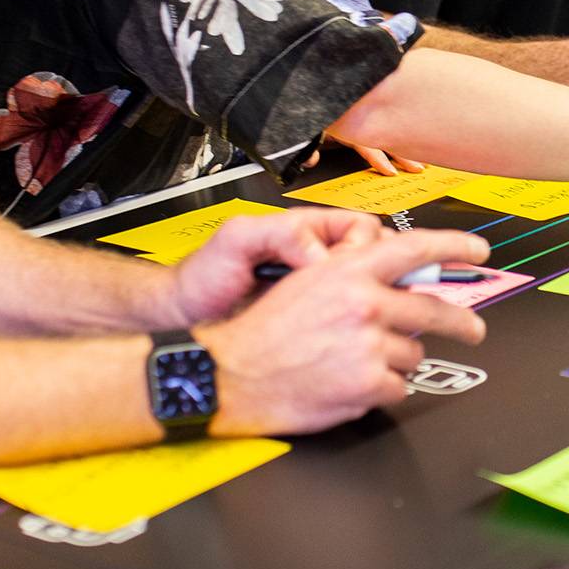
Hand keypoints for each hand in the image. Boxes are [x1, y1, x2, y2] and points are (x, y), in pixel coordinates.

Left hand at [168, 207, 386, 324]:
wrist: (185, 313)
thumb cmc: (205, 275)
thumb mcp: (238, 239)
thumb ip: (282, 233)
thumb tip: (321, 253)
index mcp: (309, 231)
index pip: (364, 229)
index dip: (370, 248)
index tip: (356, 270)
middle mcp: (319, 259)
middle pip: (378, 261)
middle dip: (383, 278)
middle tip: (371, 298)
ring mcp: (319, 292)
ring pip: (369, 293)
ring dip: (373, 306)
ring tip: (356, 321)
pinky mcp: (314, 322)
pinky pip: (350, 321)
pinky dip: (356, 330)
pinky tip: (343, 339)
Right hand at [194, 229, 489, 436]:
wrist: (231, 376)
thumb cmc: (263, 332)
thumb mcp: (305, 282)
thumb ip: (353, 276)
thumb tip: (398, 281)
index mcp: (348, 271)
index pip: (414, 248)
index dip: (453, 246)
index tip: (478, 252)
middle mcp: (364, 302)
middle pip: (433, 309)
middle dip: (461, 322)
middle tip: (473, 329)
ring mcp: (369, 344)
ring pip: (413, 353)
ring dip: (396, 360)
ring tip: (358, 363)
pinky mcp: (370, 383)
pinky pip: (398, 387)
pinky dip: (381, 389)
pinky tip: (350, 383)